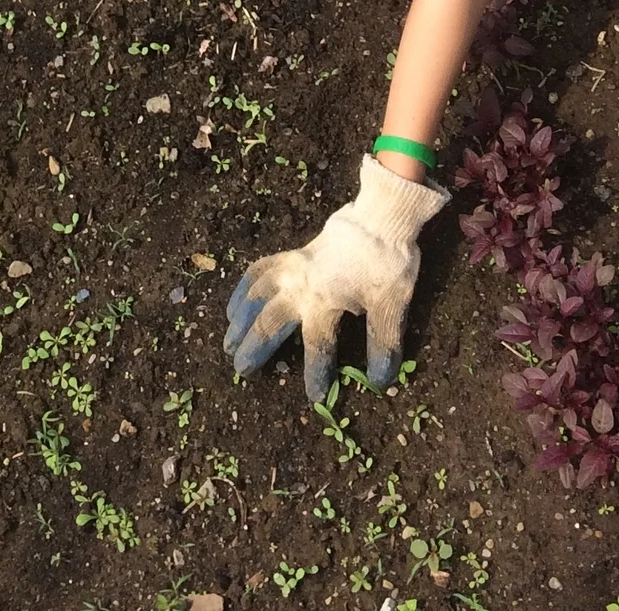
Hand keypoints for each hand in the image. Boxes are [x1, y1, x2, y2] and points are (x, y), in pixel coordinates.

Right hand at [224, 157, 449, 400]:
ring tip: (228, 342)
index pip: (316, 345)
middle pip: (269, 322)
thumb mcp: (391, 306)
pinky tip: (235, 305)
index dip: (315, 373)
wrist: (378, 219)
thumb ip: (382, 343)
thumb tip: (379, 381)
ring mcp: (290, 269)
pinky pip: (257, 272)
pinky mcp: (289, 255)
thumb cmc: (386, 264)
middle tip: (240, 371)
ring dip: (240, 321)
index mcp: (324, 302)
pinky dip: (242, 290)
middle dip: (254, 348)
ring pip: (255, 296)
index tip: (313, 398)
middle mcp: (299, 287)